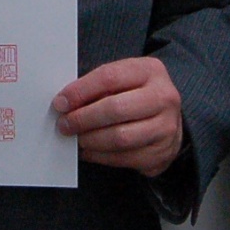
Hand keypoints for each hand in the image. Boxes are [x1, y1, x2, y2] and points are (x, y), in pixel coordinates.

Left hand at [51, 57, 183, 176]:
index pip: (109, 77)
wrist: (169, 119)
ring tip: (77, 138)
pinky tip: (89, 151)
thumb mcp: (124, 79)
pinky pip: (125, 158)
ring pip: (120, 137)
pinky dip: (100, 157)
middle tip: (65, 125)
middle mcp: (164, 97)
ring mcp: (166, 127)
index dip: (80, 91)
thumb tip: (65, 103)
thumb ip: (98, 86)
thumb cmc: (137, 95)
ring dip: (91, 140)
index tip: (60, 103)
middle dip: (83, 118)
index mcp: (150, 71)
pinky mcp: (162, 152)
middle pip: (115, 109)